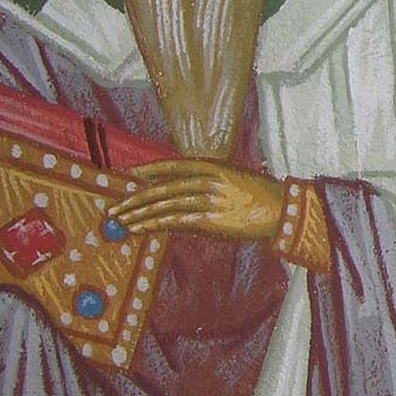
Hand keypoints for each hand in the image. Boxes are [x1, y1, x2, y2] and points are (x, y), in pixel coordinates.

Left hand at [107, 159, 283, 242]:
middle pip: (161, 189)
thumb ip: (204, 183)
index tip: (126, 176)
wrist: (281, 211)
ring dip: (139, 215)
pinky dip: (154, 225)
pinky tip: (140, 229)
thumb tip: (175, 194)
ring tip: (121, 222)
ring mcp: (208, 200)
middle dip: (134, 198)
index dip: (146, 170)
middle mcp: (206, 180)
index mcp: (211, 165)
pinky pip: (175, 222)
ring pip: (164, 207)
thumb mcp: (230, 179)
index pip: (171, 166)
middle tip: (114, 207)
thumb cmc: (257, 196)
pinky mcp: (210, 221)